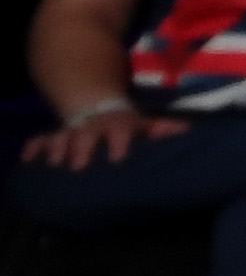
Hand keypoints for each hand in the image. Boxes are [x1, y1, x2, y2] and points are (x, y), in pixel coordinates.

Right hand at [20, 102, 175, 170]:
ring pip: (61, 137)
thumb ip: (162, 128)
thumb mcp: (143, 125)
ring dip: (57, 148)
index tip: (119, 157)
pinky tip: (29, 158)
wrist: (97, 109)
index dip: (119, 142)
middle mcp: (92, 128)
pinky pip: (39, 140)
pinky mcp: (53, 137)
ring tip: (54, 164)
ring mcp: (71, 132)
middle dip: (82, 148)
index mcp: (117, 126)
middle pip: (86, 136)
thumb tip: (187, 130)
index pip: (120, 131)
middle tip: (79, 167)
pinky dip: (33, 148)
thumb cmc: (124, 126)